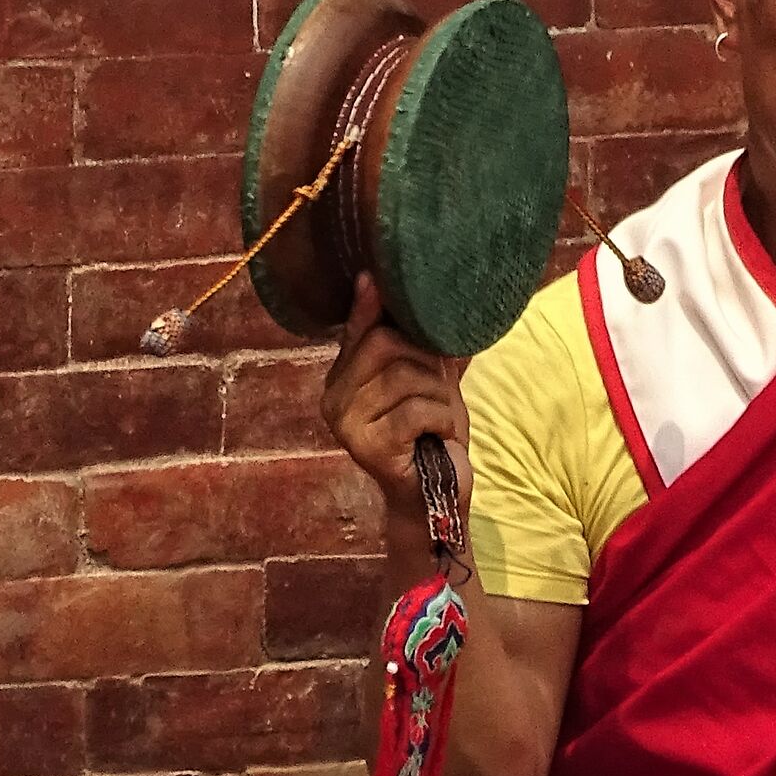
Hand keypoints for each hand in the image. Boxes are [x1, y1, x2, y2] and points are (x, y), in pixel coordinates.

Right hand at [321, 274, 471, 524]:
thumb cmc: (430, 435)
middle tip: (440, 386)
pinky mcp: (369, 447)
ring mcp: (347, 424)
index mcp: (342, 380)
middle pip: (384, 342)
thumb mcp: (426, 380)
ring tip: (441, 420)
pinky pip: (416, 410)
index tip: (375, 278)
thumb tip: (412, 294)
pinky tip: (440, 436)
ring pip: (406, 376)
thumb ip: (416, 342)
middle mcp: (333, 400)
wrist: (436, 497)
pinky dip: (441, 419)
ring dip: (440, 396)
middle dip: (426, 358)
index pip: (357, 330)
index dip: (370, 305)